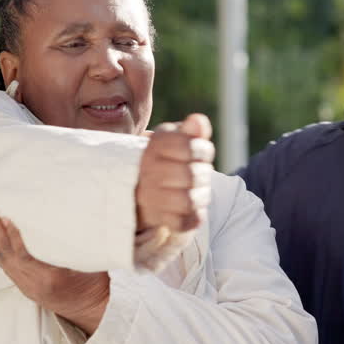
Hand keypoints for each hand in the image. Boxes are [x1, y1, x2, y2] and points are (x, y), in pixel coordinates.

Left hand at [0, 202, 109, 334]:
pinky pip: (3, 263)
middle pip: (7, 256)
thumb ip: (77, 243)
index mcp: (52, 279)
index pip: (27, 257)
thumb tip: (70, 213)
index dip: (15, 238)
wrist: (91, 308)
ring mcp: (26, 285)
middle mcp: (34, 284)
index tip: (7, 217)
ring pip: (1, 259)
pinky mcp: (21, 284)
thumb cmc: (94, 281)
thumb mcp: (91, 262)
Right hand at [136, 113, 214, 232]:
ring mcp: (149, 196)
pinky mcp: (155, 218)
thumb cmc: (168, 159)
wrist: (139, 186)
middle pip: (194, 176)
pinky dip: (193, 217)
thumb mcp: (177, 139)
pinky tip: (190, 209)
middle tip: (199, 174)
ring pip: (190, 201)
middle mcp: (148, 170)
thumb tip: (198, 122)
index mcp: (155, 145)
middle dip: (204, 175)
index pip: (191, 147)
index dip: (203, 151)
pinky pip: (185, 222)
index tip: (198, 154)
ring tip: (196, 191)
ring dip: (201, 196)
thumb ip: (191, 130)